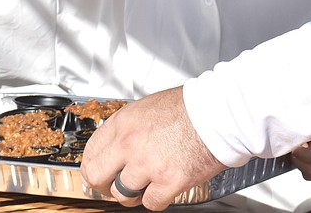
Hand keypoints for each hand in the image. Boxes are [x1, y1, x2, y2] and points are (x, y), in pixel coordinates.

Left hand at [80, 87, 225, 210]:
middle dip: (104, 185)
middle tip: (112, 185)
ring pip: (123, 194)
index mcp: (123, 123)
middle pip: (97, 176)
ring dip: (134, 193)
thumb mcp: (147, 107)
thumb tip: (116, 147)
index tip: (99, 172)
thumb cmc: (190, 108)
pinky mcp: (169, 181)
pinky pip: (150, 203)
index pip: (91, 151)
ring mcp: (148, 164)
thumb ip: (128, 128)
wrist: (218, 113)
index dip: (94, 165)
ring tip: (146, 183)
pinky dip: (157, 198)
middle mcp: (130, 144)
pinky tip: (164, 186)